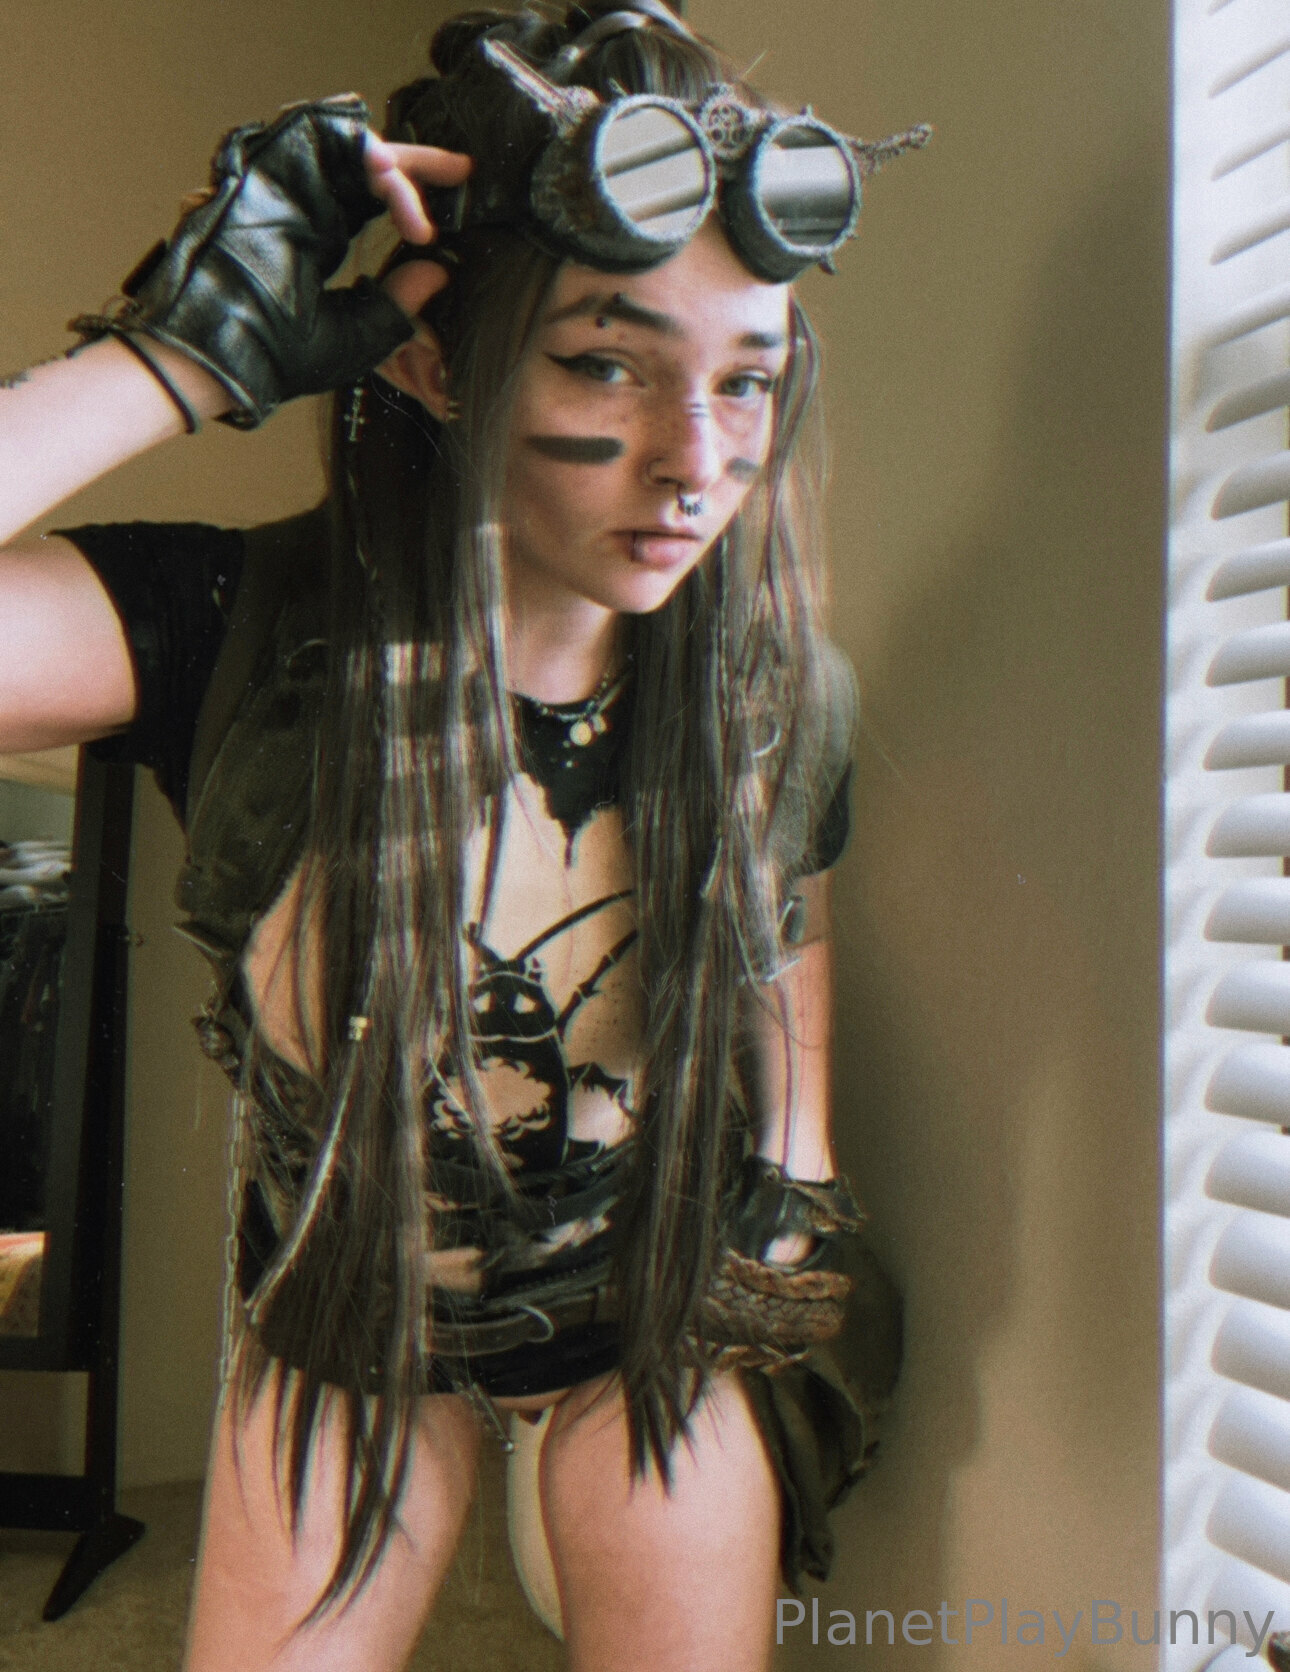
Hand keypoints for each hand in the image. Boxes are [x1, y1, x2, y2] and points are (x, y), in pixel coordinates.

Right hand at [71, 98, 471, 428]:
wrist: (215, 356)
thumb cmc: (272, 358)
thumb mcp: (356, 335)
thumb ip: (397, 305)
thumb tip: (438, 272)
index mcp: (319, 241)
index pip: (372, 202)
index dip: (411, 198)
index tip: (450, 211)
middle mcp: (303, 206)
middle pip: (365, 164)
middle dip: (416, 164)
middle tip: (458, 170)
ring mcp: (283, 186)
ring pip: (346, 147)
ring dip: (391, 165)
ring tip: (415, 204)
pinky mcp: (269, 171)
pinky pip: (320, 138)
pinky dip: (358, 149)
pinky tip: (388, 176)